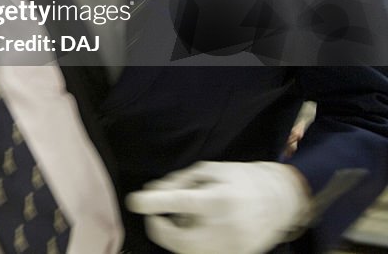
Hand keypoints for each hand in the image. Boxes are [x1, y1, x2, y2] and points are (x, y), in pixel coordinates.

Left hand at [126, 161, 308, 253]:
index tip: (135, 201)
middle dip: (159, 229)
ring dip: (176, 237)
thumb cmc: (239, 180)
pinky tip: (201, 229)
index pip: (179, 202)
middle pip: (178, 240)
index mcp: (218, 200)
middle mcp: (225, 228)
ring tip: (187, 219)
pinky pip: (203, 253)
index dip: (154, 203)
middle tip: (156, 216)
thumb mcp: (209, 171)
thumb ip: (178, 182)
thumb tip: (150, 193)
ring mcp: (231, 248)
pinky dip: (193, 243)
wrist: (281, 200)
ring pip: (188, 251)